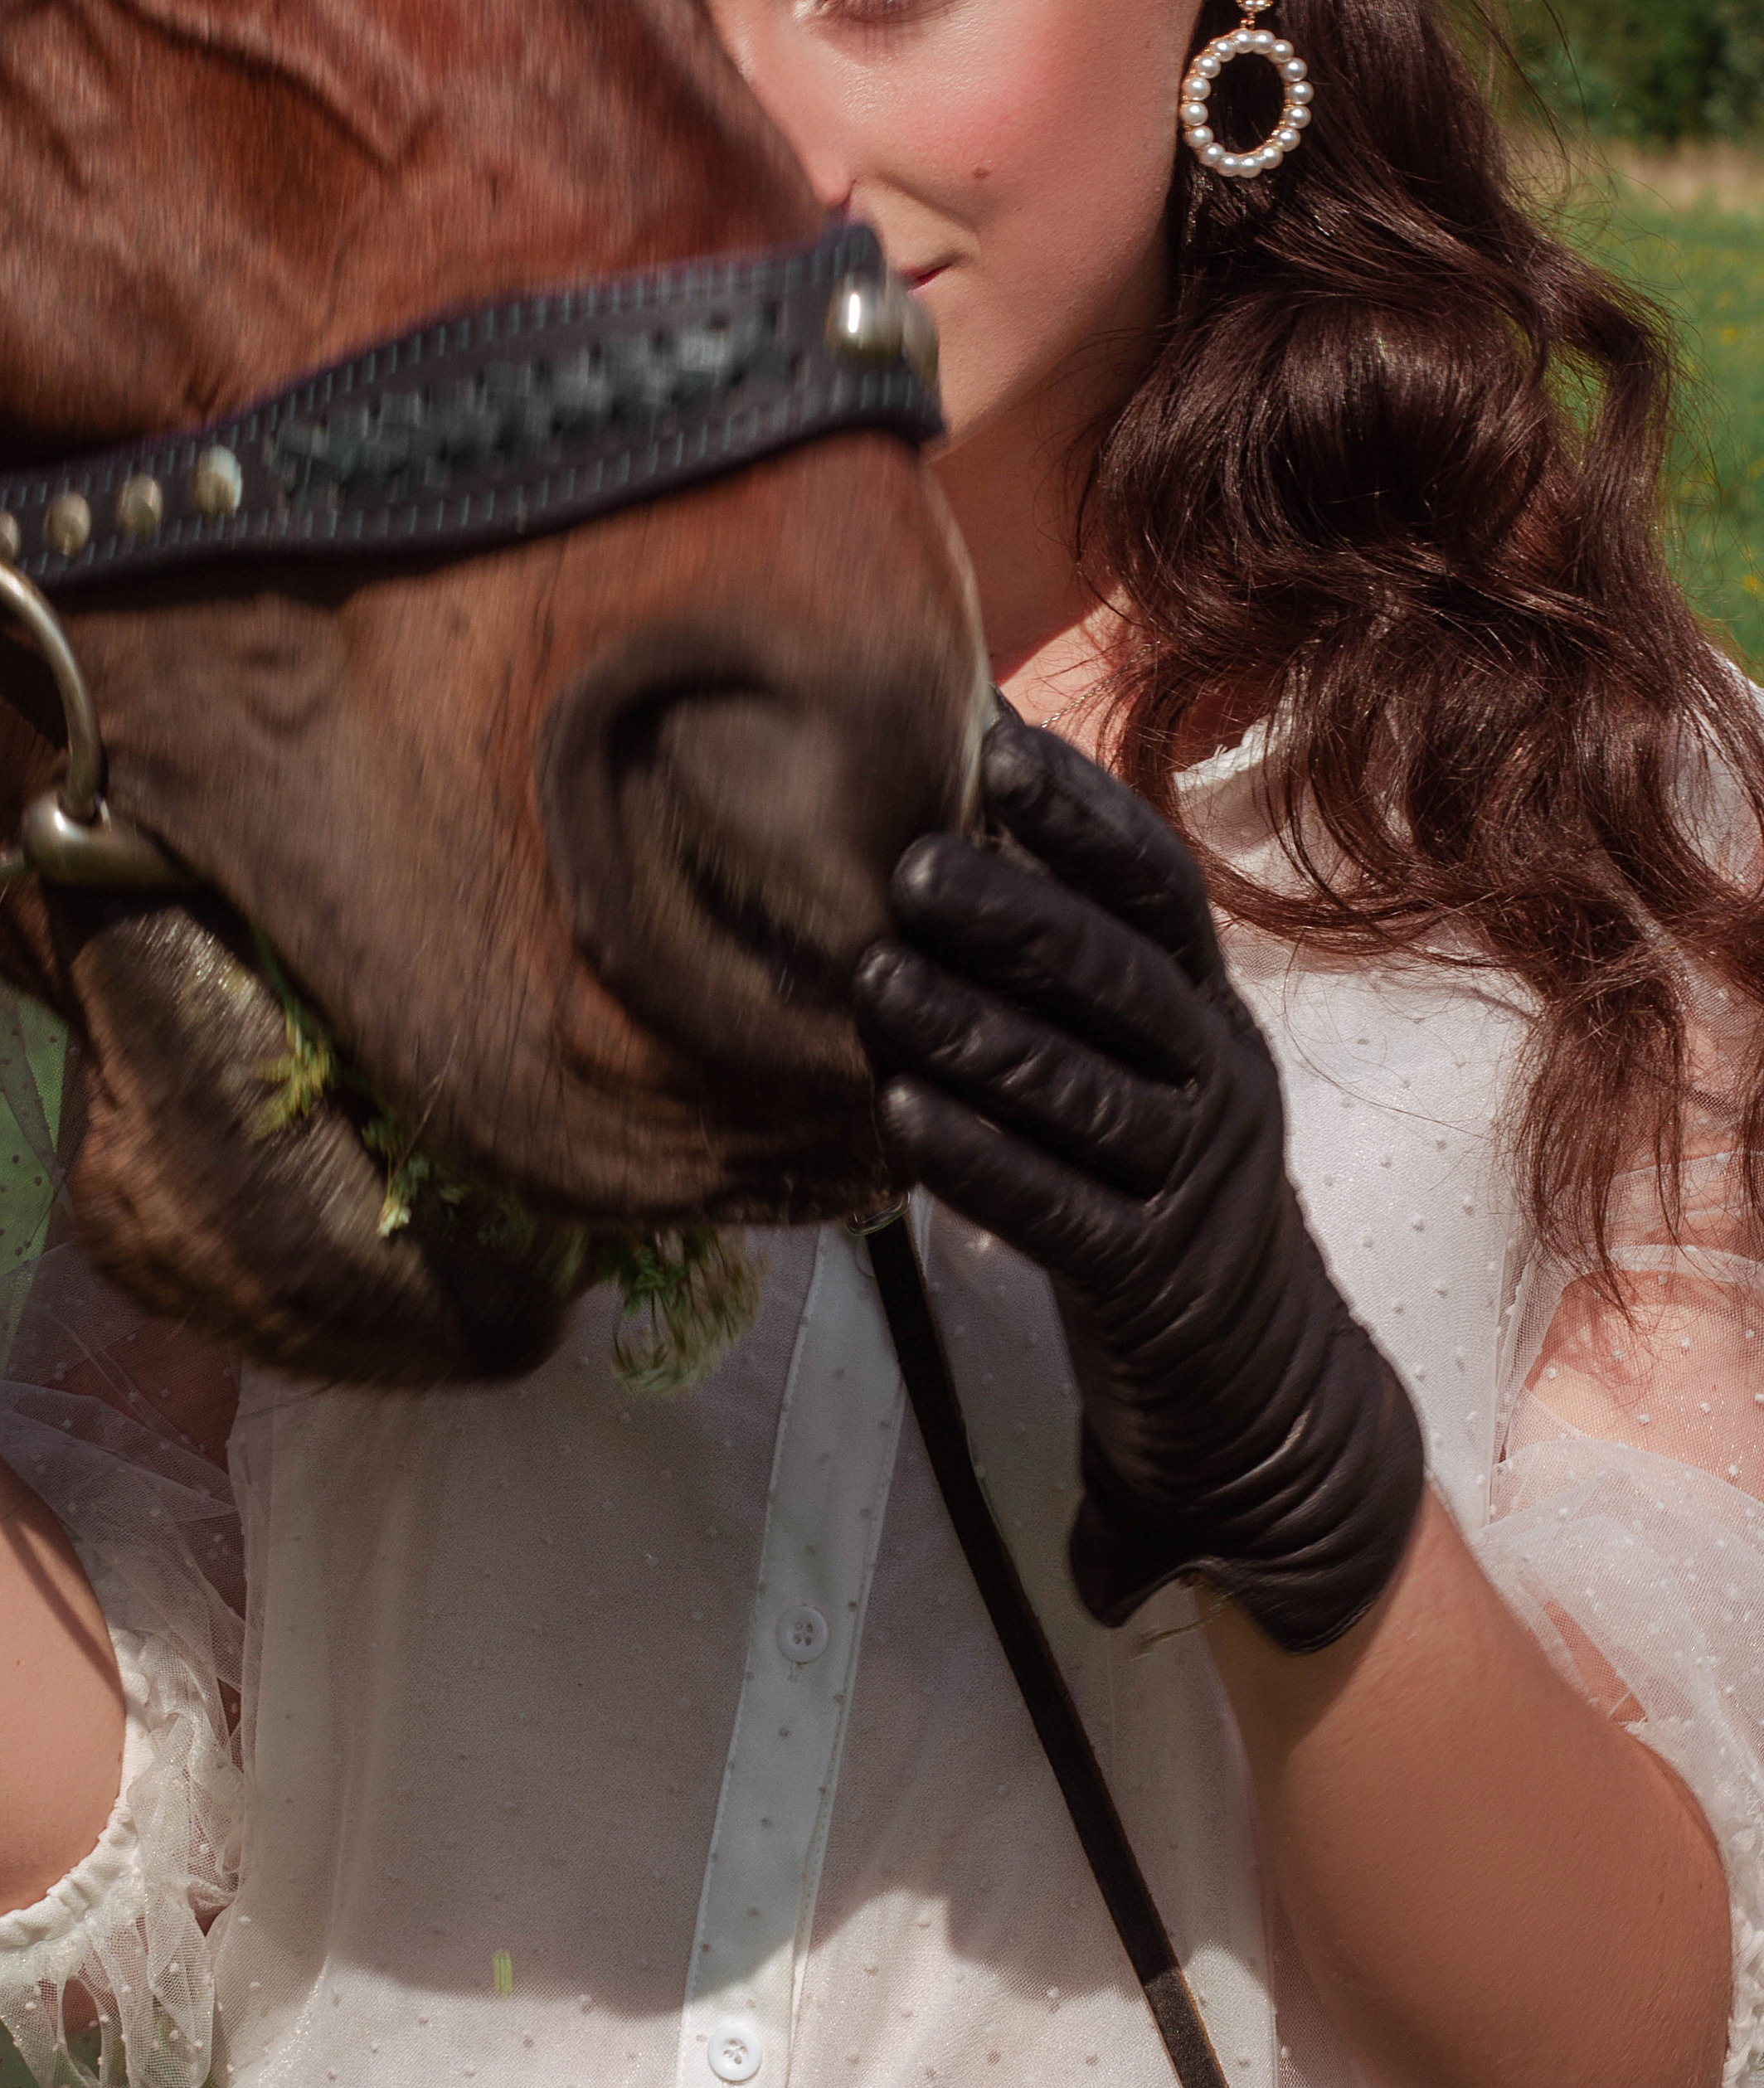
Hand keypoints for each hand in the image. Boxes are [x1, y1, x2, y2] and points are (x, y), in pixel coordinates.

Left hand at [854, 708, 1423, 1653]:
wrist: (1257, 1390)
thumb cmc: (1151, 1182)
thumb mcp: (1137, 1061)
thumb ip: (1067, 962)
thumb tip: (957, 806)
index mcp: (1206, 1008)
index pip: (1158, 885)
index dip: (1084, 812)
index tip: (996, 742)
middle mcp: (1217, 1077)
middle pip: (1121, 978)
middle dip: (1018, 913)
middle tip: (911, 865)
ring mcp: (1194, 1182)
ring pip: (1084, 1091)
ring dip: (976, 1030)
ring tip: (874, 982)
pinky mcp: (1154, 1282)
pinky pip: (1063, 1213)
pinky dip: (983, 1162)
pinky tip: (903, 1117)